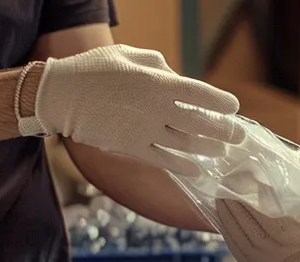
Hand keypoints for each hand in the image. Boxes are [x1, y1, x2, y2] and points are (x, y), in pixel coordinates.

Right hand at [30, 45, 242, 175]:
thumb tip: (176, 78)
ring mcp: (145, 131)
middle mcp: (157, 109)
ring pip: (187, 145)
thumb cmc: (93, 69)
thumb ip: (157, 65)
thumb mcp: (127, 54)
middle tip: (239, 136)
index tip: (233, 106)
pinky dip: (183, 165)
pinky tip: (196, 168)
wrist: (60, 95)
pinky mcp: (132, 148)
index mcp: (158, 82)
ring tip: (221, 151)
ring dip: (208, 149)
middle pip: (201, 124)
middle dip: (224, 131)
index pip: (201, 94)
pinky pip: (164, 160)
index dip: (221, 102)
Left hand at [216, 176, 299, 261]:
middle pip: (250, 226)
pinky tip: (225, 215)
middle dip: (237, 201)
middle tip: (230, 179)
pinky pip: (238, 251)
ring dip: (227, 214)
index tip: (250, 174)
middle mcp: (285, 260)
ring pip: (240, 238)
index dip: (257, 195)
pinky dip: (229, 231)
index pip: (274, 219)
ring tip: (223, 193)